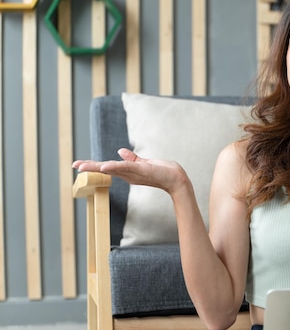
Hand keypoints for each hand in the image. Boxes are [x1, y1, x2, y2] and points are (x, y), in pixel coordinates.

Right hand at [72, 148, 188, 193]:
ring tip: (82, 167)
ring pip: (111, 169)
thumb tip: (120, 151)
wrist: (176, 178)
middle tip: (74, 166)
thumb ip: (132, 159)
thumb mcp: (144, 163)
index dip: (92, 165)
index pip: (106, 167)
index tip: (77, 164)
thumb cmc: (161, 172)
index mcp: (126, 171)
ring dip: (97, 167)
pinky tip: (104, 166)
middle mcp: (127, 174)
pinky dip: (114, 167)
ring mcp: (133, 173)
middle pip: (105, 169)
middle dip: (89, 167)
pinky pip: (125, 167)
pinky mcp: (141, 170)